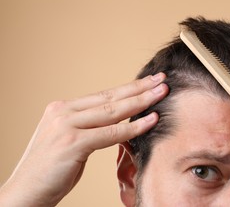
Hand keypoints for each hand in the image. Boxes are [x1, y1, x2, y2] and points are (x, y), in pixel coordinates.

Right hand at [0, 73, 168, 206]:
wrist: (25, 193)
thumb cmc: (51, 171)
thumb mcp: (71, 141)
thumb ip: (90, 128)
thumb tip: (119, 122)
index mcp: (62, 109)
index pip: (103, 94)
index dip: (129, 87)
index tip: (149, 81)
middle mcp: (63, 112)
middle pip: (110, 97)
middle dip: (139, 87)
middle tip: (161, 79)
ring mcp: (65, 125)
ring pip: (112, 111)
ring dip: (141, 101)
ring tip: (162, 93)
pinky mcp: (71, 143)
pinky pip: (111, 133)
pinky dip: (134, 127)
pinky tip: (151, 120)